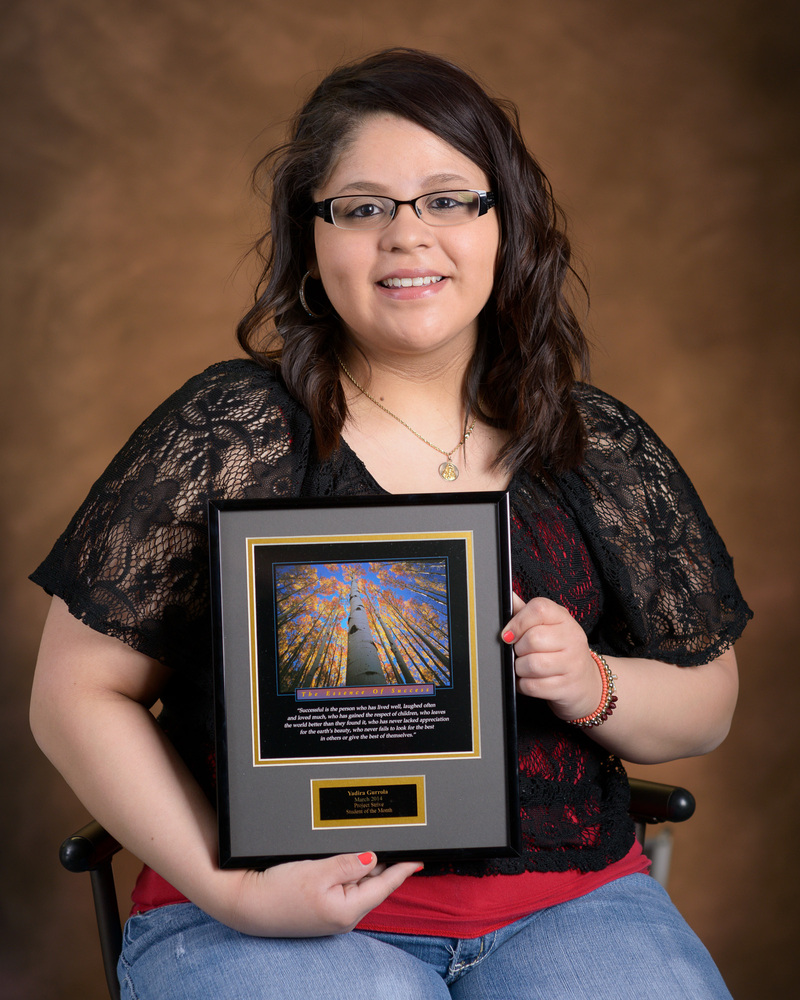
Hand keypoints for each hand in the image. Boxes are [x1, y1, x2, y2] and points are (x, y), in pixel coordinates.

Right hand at [223, 852, 421, 936]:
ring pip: (356, 882)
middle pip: (370, 882)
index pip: (383, 886)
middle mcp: (342, 916)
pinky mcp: (320, 907)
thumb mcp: (316, 871)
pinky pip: (341, 885)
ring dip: (359, 865)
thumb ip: (348, 864)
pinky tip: (338, 859)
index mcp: (347, 911)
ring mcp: (331, 913)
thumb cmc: (278, 890)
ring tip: (357, 845)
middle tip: (387, 837)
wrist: (245, 903)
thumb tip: (372, 857)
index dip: (402, 870)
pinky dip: (345, 871)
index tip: (419, 859)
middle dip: (378, 862)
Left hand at [502, 594, 601, 722]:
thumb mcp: (548, 626)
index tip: (509, 633)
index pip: (539, 609)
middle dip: (518, 649)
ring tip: (525, 667)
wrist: (586, 681)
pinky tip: (530, 680)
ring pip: (531, 664)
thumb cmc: (560, 650)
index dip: (517, 621)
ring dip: (519, 668)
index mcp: (564, 618)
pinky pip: (532, 686)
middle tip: (521, 652)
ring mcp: (572, 664)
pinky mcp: (566, 687)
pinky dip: (523, 685)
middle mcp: (572, 638)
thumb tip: (508, 597)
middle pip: (532, 639)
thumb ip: (526, 613)